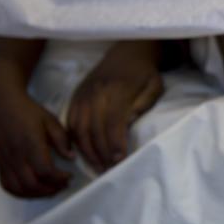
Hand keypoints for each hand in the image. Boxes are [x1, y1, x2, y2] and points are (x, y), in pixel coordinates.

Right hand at [0, 91, 73, 197]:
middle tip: (63, 184)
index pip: (45, 170)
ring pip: (18, 188)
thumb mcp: (52, 121)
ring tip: (51, 189)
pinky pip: (7, 186)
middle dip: (51, 189)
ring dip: (37, 194)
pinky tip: (33, 189)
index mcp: (31, 143)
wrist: (4, 105)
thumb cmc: (30, 112)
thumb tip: (71, 157)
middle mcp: (16, 155)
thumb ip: (62, 140)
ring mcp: (5, 161)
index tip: (70, 175)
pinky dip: (20, 193)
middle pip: (32, 183)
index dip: (59, 178)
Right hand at [67, 41, 163, 172]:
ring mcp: (82, 95)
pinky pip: (70, 123)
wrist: (126, 53)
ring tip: (98, 166)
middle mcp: (95, 93)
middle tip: (109, 170)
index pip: (113, 122)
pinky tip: (85, 153)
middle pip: (93, 129)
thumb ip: (142, 105)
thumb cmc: (144, 73)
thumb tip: (128, 124)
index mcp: (116, 90)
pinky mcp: (75, 98)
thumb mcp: (153, 86)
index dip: (115, 144)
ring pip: (78, 129)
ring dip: (87, 151)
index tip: (120, 160)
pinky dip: (75, 141)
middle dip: (101, 153)